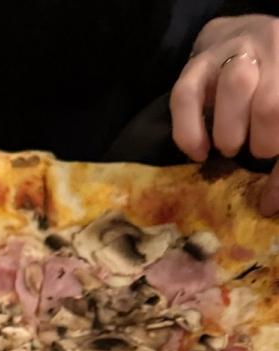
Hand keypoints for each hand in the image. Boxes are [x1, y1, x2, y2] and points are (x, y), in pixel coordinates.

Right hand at [170, 14, 278, 213]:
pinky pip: (185, 97)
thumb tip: (269, 206)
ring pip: (236, 86)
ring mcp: (235, 50)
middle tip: (255, 151)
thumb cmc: (267, 89)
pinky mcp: (197, 62)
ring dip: (230, 133)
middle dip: (262, 142)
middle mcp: (275, 47)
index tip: (269, 199)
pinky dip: (189, 132)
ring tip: (230, 147)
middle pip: (271, 104)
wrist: (237, 40)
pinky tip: (198, 152)